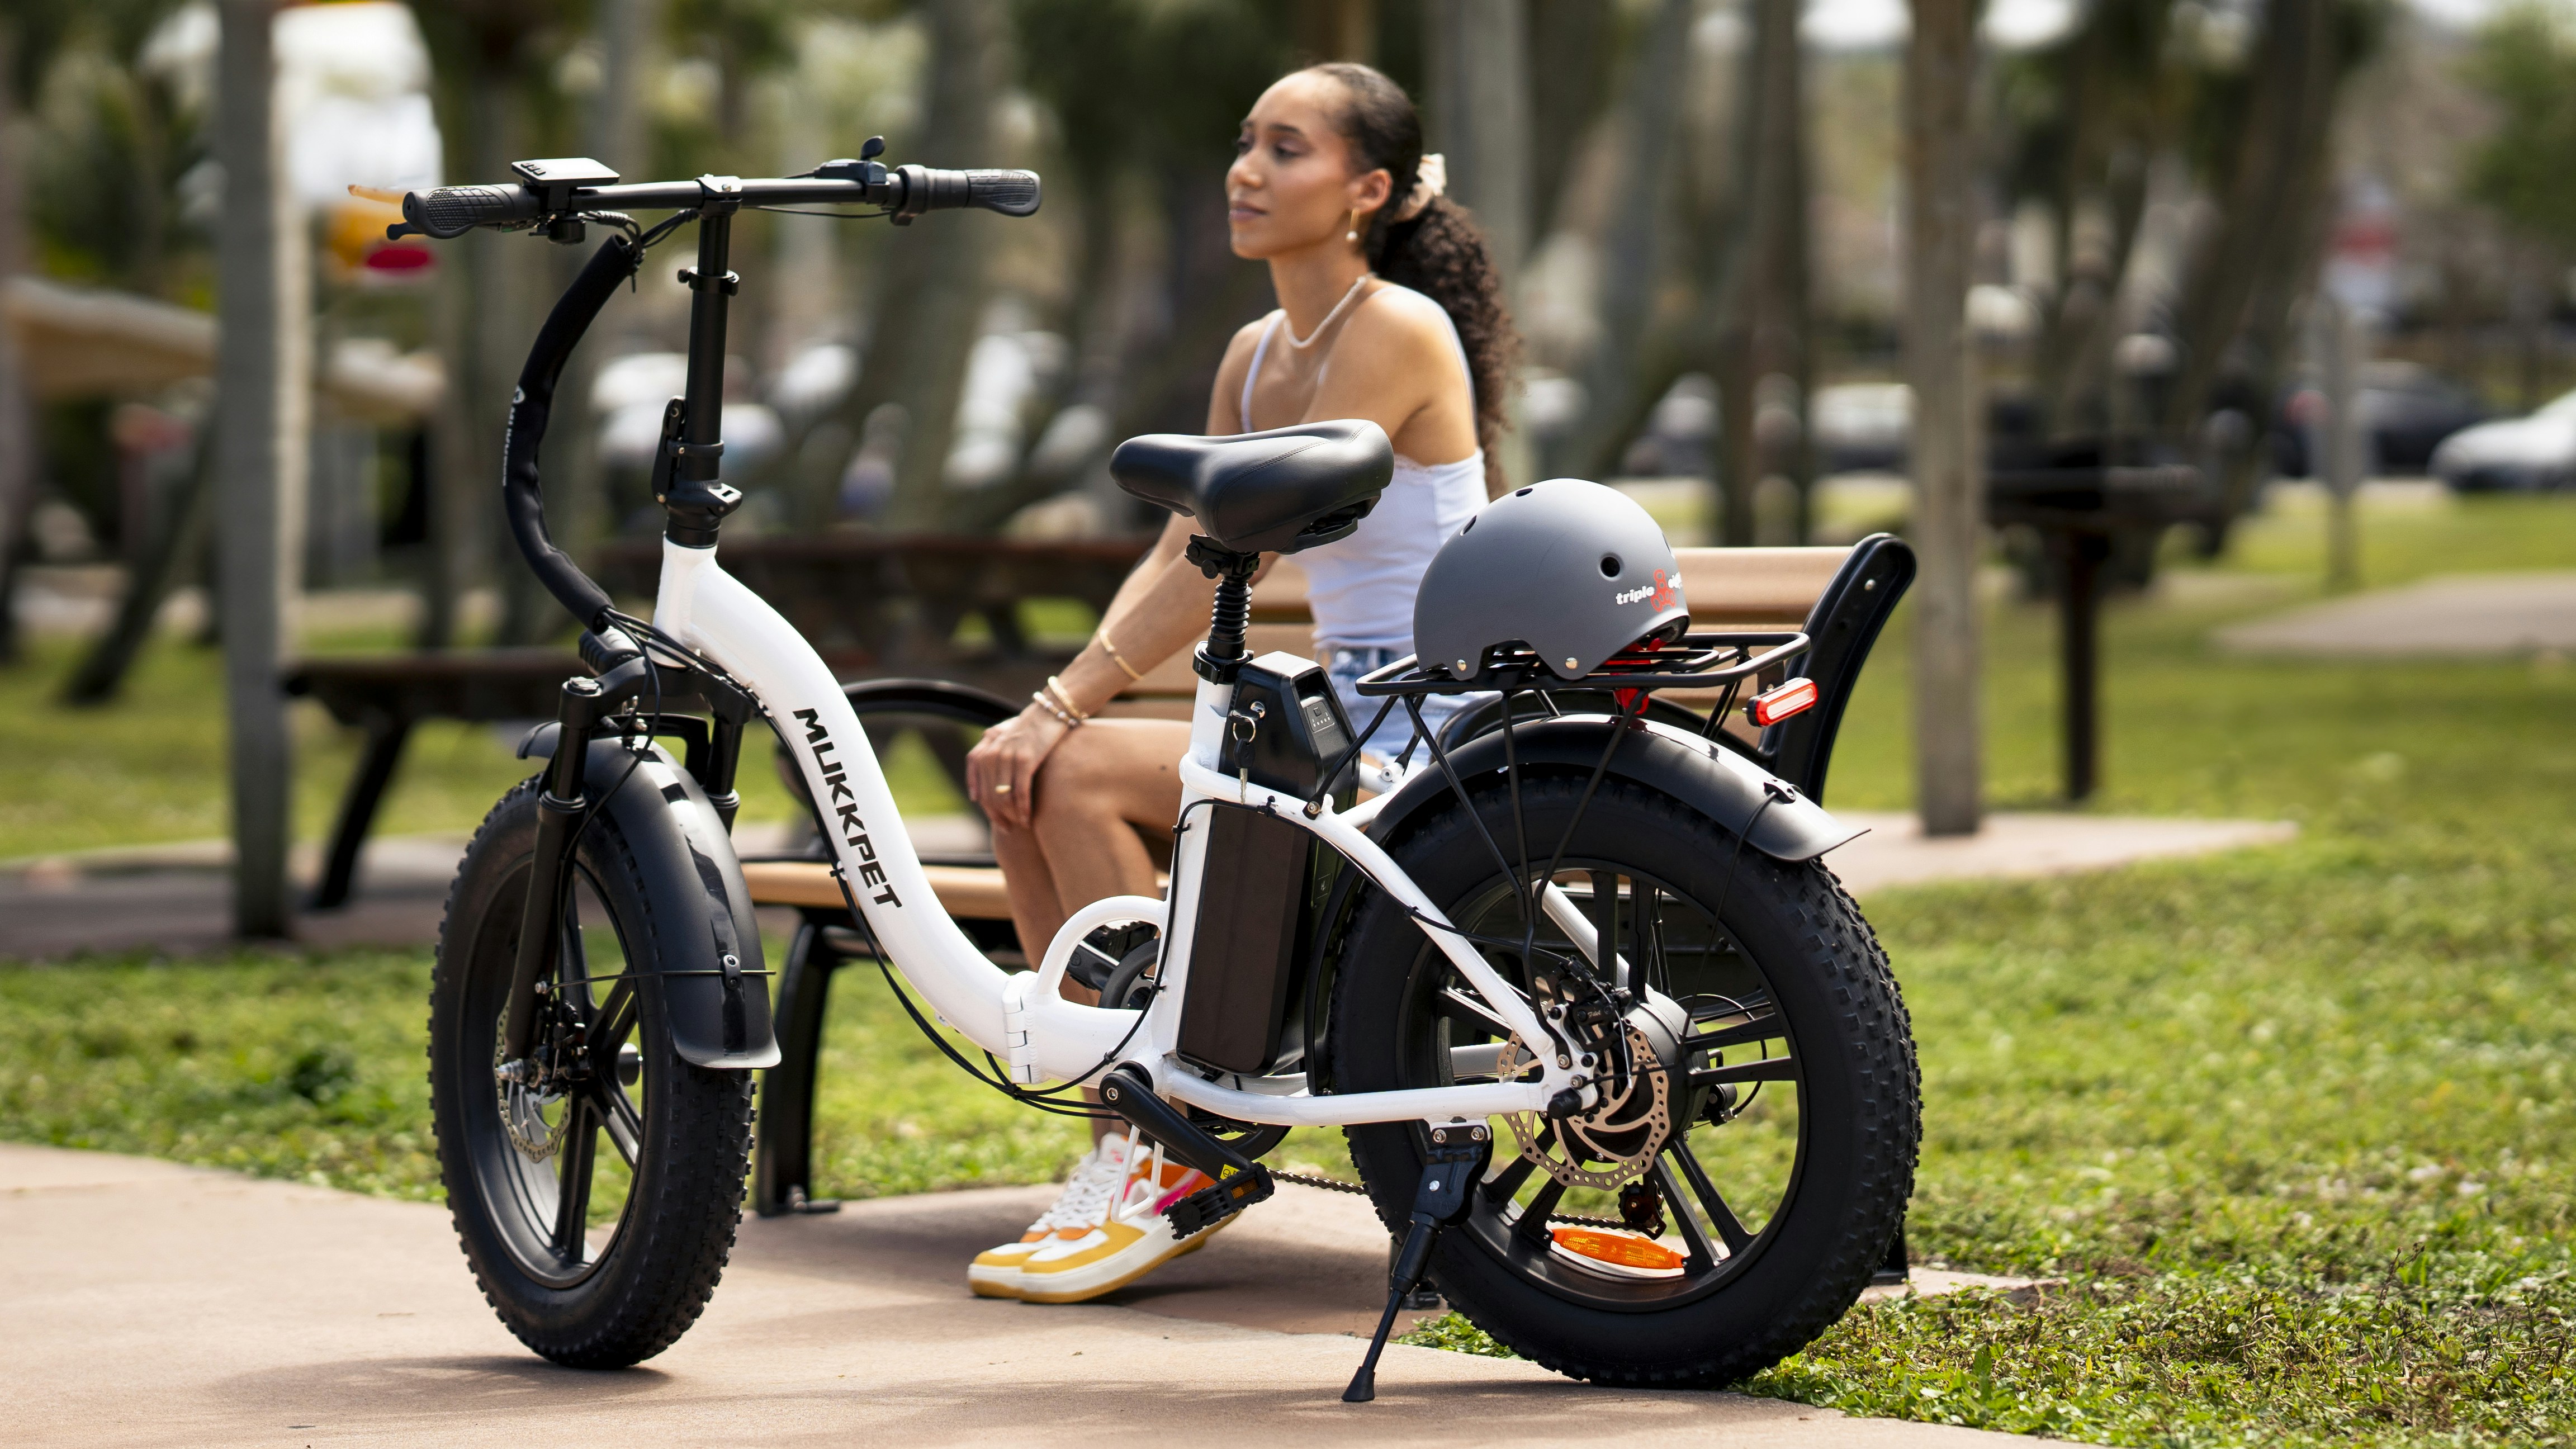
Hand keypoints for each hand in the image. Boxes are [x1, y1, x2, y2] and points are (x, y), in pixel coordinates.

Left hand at [965, 703, 1070, 828]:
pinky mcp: (1025, 759)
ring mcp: (1007, 757)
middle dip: (999, 817)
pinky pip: (1020, 792)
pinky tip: (1028, 819)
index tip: (997, 823)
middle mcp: (992, 754)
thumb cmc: (1032, 729)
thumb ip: (993, 760)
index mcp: (985, 751)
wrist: (1051, 710)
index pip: (979, 789)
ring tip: (1021, 825)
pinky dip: (1023, 809)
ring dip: (1012, 816)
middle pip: (990, 797)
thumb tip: (982, 791)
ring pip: (1003, 797)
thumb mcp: (1007, 742)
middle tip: (1010, 830)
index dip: (986, 810)